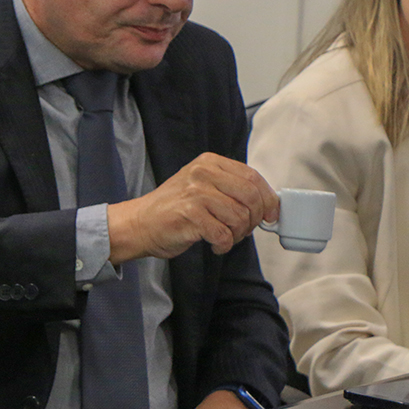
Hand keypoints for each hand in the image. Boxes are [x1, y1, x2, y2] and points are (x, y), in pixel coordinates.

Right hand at [108, 153, 277, 261]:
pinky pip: (224, 234)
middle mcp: (202, 174)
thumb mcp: (202, 186)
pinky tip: (214, 244)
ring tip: (224, 237)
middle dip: (254, 219)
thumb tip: (267, 205)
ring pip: (240, 217)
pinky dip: (223, 245)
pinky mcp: (190, 215)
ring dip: (237, 235)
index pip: (253, 176)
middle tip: (243, 230)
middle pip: (251, 197)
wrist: (139, 224)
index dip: (268, 199)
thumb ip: (231, 188)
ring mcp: (195, 194)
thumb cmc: (173, 209)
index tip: (270, 214)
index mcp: (208, 163)